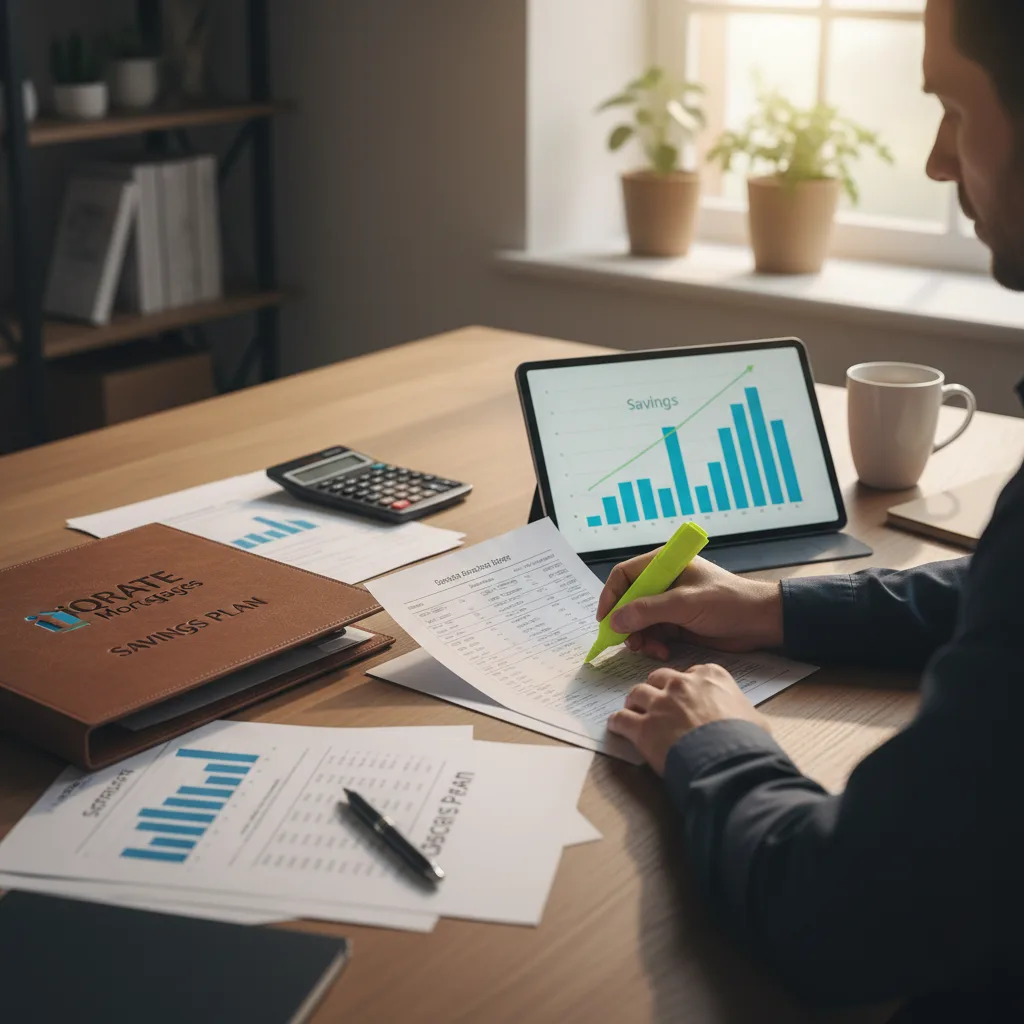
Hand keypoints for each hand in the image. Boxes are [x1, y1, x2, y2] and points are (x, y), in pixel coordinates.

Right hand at [595, 554, 783, 659]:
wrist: (761, 622)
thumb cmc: (728, 602)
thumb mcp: (685, 604)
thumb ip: (648, 610)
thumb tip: (615, 621)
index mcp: (665, 564)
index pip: (624, 575)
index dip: (611, 596)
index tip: (605, 620)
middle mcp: (664, 582)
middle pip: (629, 601)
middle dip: (627, 623)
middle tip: (628, 642)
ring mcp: (670, 604)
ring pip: (639, 621)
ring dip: (641, 637)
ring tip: (650, 649)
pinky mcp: (678, 623)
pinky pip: (654, 634)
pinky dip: (654, 644)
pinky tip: (664, 652)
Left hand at [607, 665, 768, 774]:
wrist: (729, 763)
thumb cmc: (746, 742)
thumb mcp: (754, 718)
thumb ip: (740, 709)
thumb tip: (744, 719)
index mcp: (710, 676)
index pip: (690, 673)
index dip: (685, 685)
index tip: (683, 695)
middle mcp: (681, 684)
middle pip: (659, 678)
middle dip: (656, 689)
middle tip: (655, 701)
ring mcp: (660, 704)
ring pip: (637, 693)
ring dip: (634, 702)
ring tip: (633, 711)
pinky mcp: (643, 727)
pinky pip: (621, 719)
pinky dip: (618, 723)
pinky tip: (617, 726)